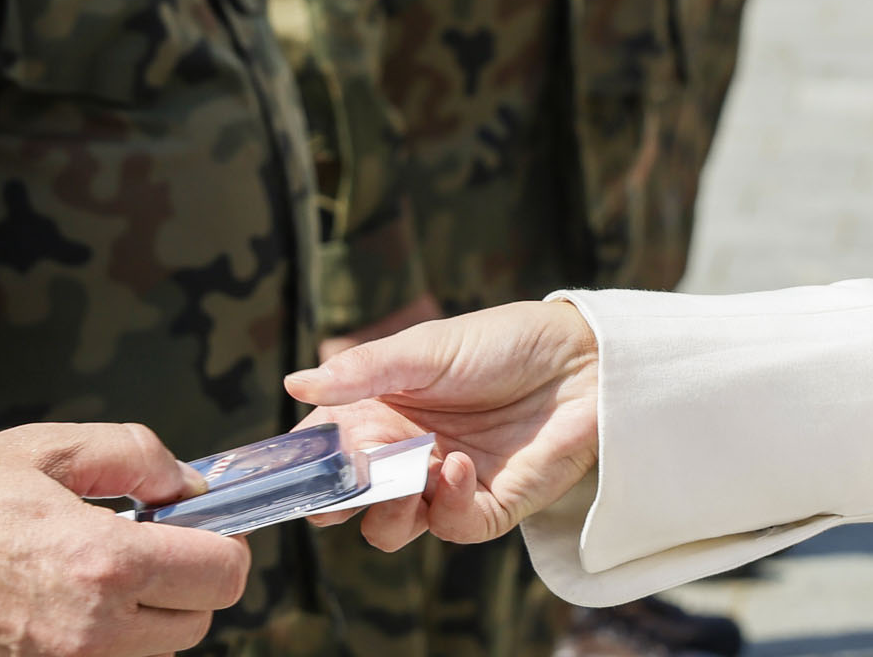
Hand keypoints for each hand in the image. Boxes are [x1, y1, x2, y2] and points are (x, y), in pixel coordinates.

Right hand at [0, 422, 251, 656]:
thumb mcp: (39, 450)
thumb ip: (130, 453)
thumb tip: (186, 481)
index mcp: (105, 562)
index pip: (222, 575)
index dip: (224, 544)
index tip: (196, 523)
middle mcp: (97, 629)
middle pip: (198, 621)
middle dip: (189, 579)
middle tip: (150, 541)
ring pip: (157, 652)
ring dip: (151, 614)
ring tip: (102, 570)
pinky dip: (110, 639)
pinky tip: (72, 601)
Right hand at [283, 298, 600, 550]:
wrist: (581, 359)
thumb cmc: (500, 343)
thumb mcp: (424, 348)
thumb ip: (361, 371)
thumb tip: (294, 383)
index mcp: (380, 415)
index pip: (327, 454)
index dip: (306, 466)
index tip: (290, 471)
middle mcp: (407, 455)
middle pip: (353, 503)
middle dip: (339, 502)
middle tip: (348, 483)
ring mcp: (446, 484)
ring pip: (392, 529)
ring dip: (391, 511)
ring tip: (414, 471)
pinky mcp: (491, 505)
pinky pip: (454, 527)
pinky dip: (448, 506)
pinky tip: (457, 466)